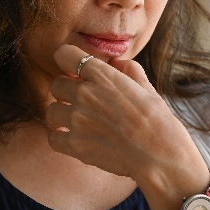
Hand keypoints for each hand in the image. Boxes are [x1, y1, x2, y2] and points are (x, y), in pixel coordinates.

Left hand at [45, 45, 209, 209]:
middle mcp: (85, 94)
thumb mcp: (146, 87)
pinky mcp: (75, 144)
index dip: (67, 60)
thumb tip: (117, 63)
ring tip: (77, 121)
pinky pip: (53, 137)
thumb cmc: (157, 120)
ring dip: (61, 115)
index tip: (74, 70)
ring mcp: (77, 120)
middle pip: (56, 84)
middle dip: (66, 91)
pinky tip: (75, 139)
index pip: (65, 54)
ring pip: (51, 111)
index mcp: (103, 76)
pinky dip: (61, 138)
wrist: (159, 154)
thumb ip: (129, 69)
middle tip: (80, 100)